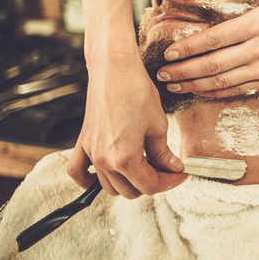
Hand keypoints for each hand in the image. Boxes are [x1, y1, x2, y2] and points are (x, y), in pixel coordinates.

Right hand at [67, 57, 186, 197]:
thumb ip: (163, 153)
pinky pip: (77, 171)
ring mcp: (91, 152)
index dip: (170, 182)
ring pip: (109, 186)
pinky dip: (87, 180)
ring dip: (129, 183)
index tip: (181, 173)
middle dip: (152, 183)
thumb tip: (172, 168)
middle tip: (168, 169)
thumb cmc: (136, 92)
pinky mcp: (83, 142)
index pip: (150, 185)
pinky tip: (105, 175)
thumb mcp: (158, 125)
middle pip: (130, 190)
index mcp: (125, 158)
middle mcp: (104, 160)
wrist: (114, 69)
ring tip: (146, 167)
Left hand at [156, 0, 258, 97]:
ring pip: (223, 81)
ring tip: (174, 85)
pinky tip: (200, 90)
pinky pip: (238, 89)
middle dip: (184, 70)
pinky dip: (216, 92)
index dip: (189, 47)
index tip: (169, 52)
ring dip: (195, 84)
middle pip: (214, 64)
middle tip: (161, 73)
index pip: (216, 38)